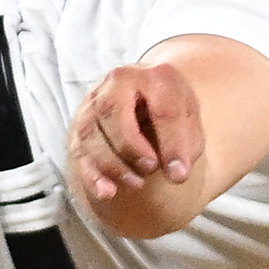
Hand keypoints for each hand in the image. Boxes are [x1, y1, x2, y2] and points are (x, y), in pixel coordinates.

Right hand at [66, 62, 203, 237]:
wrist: (146, 103)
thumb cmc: (170, 114)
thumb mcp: (189, 123)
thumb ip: (186, 145)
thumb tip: (176, 174)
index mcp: (156, 76)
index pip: (162, 108)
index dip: (172, 144)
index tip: (179, 175)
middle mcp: (118, 83)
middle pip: (111, 110)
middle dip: (130, 145)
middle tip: (150, 168)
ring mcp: (94, 105)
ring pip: (91, 133)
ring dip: (113, 163)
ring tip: (137, 183)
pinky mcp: (80, 130)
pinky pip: (80, 153)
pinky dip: (92, 175)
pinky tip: (107, 192)